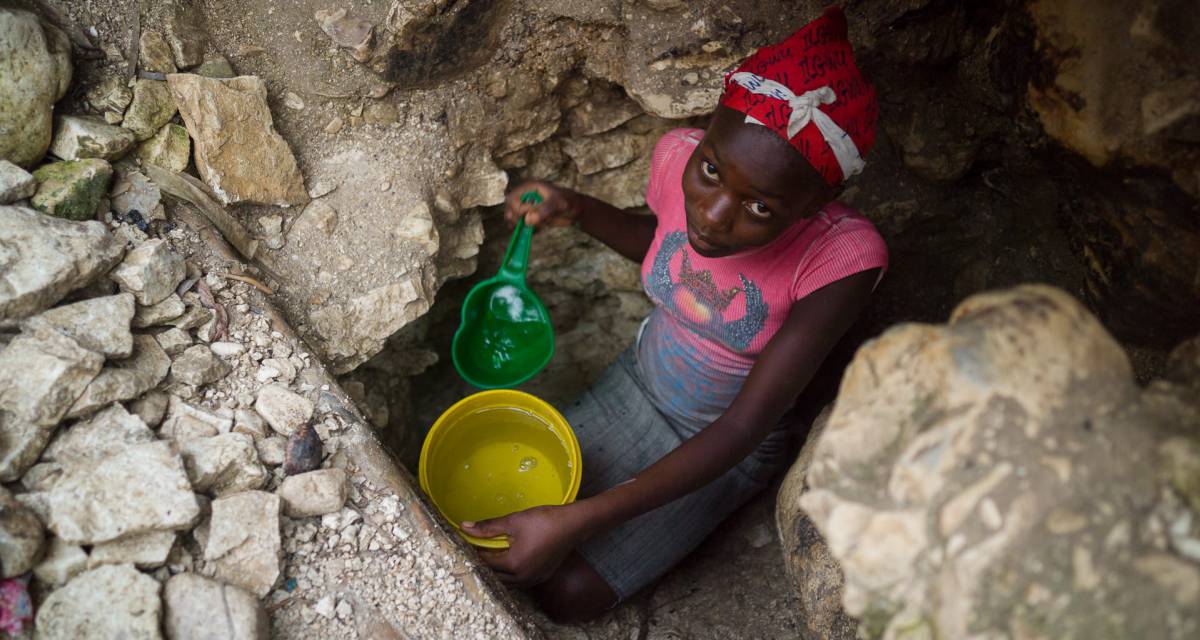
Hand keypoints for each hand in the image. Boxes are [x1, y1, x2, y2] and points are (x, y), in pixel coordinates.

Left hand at [462, 503, 590, 587]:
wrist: (574, 524)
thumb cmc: (543, 520)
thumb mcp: (513, 521)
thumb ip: (488, 527)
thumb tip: (464, 526)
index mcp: (513, 565)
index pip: (485, 562)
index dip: (473, 552)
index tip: (466, 543)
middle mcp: (522, 578)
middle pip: (494, 576)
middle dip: (483, 564)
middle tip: (476, 550)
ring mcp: (533, 580)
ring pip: (507, 581)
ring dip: (497, 572)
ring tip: (490, 556)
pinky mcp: (541, 577)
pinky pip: (519, 580)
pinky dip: (510, 574)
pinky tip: (509, 561)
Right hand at [504, 180, 578, 227]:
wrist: (575, 210)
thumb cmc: (568, 201)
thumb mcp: (558, 204)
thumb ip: (544, 210)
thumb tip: (527, 220)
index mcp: (530, 188)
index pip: (513, 198)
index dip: (517, 209)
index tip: (528, 214)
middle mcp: (526, 196)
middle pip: (510, 207)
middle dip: (515, 217)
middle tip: (524, 224)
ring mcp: (527, 207)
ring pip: (513, 216)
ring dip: (517, 224)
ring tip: (529, 227)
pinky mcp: (530, 217)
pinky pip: (520, 224)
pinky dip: (523, 229)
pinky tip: (533, 230)